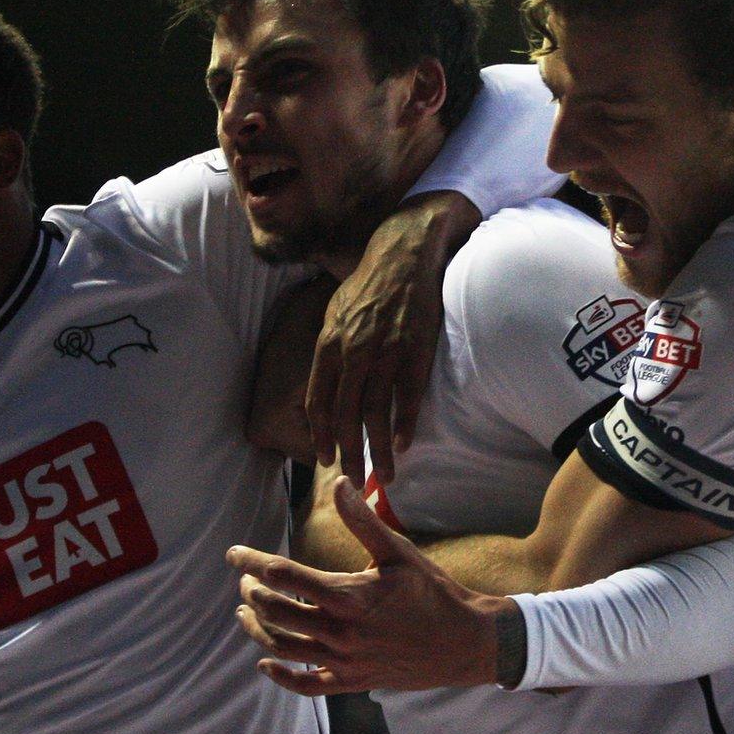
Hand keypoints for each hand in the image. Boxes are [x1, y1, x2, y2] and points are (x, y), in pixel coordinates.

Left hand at [230, 476, 510, 694]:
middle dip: (253, 592)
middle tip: (247, 580)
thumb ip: (363, 520)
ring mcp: (343, 661)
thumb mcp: (399, 552)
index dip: (251, 562)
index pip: (283, 575)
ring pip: (282, 647)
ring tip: (246, 612)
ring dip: (257, 628)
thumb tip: (340, 483)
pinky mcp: (351, 682)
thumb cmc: (432, 592)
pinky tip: (266, 662)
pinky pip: (305, 685)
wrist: (464, 642)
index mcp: (348, 595)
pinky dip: (280, 675)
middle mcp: (340, 631)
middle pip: (275, 611)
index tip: (234, 553)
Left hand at [308, 191, 477, 486]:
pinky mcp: (415, 349)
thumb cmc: (369, 283)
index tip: (326, 459)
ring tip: (386, 474)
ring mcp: (385, 352)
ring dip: (379, 449)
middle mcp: (352, 352)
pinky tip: (404, 444)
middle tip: (354, 480)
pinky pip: (408, 396)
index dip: (321, 435)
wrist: (405, 252)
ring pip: (376, 412)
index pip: (318, 402)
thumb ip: (329, 349)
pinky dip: (405, 423)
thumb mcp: (335, 312)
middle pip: (346, 415)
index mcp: (329, 345)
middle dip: (349, 454)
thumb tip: (326, 382)